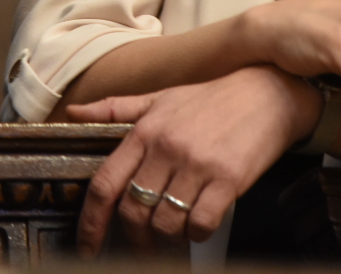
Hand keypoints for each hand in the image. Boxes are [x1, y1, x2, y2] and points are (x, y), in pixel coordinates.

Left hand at [65, 66, 320, 256]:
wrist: (268, 92)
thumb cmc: (212, 98)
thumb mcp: (159, 97)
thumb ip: (114, 109)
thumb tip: (72, 113)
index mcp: (144, 130)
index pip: (105, 183)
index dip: (90, 222)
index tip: (88, 246)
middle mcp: (166, 147)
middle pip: (133, 211)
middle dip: (133, 238)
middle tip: (142, 247)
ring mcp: (197, 164)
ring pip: (165, 222)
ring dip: (168, 237)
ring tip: (176, 231)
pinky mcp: (228, 179)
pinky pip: (200, 223)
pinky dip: (196, 233)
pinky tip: (200, 224)